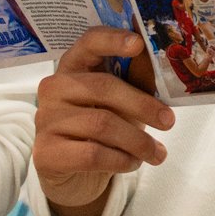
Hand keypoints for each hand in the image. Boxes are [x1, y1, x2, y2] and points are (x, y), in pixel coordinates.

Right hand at [33, 26, 170, 215]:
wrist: (76, 175)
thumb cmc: (104, 129)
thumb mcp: (124, 103)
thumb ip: (137, 81)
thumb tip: (161, 61)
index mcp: (74, 66)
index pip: (89, 43)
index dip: (113, 40)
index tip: (138, 44)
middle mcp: (54, 87)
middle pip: (103, 87)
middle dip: (142, 105)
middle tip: (169, 121)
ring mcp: (45, 119)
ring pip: (101, 124)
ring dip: (137, 141)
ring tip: (156, 153)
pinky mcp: (45, 152)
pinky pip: (93, 154)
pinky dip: (121, 160)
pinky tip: (132, 163)